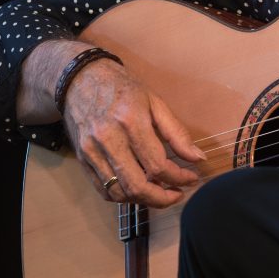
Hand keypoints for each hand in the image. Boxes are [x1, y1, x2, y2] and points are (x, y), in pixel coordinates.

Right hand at [62, 58, 205, 207]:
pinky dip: (124, 196)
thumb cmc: (123, 87)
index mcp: (131, 121)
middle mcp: (108, 139)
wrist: (81, 78)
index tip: (191, 178)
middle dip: (162, 198)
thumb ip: (177, 132)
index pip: (157, 164)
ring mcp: (92, 151)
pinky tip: (138, 189)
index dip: (179, 177)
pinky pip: (103, 189)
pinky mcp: (82, 158)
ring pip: (119, 192)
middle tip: (177, 194)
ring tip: (160, 192)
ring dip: (143, 200)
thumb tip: (197, 158)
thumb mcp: (155, 102)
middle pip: (137, 186)